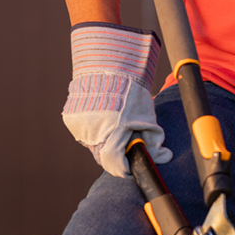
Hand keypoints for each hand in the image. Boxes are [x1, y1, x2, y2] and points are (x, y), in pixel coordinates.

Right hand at [61, 22, 171, 176]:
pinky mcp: (69, 119)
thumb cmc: (132, 91)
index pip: (114, 164)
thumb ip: (155, 140)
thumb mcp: (148, 116)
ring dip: (103, 140)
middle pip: (103, 156)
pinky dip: (93, 129)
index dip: (124, 168)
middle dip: (115, 152)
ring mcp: (78, 125)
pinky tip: (102, 115)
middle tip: (125, 138)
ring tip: (114, 122)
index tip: (131, 166)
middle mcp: (92, 131)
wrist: (108, 65)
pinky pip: (84, 133)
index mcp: (112, 131)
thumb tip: (164, 158)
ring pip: (93, 145)